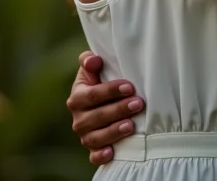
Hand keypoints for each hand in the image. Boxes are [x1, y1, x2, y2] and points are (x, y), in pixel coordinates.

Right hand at [66, 51, 144, 165]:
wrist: (102, 100)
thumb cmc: (101, 80)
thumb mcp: (95, 69)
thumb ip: (90, 61)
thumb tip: (93, 60)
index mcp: (77, 97)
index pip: (92, 95)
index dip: (110, 90)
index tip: (129, 87)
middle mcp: (79, 118)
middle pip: (96, 117)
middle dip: (118, 110)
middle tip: (138, 104)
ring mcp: (85, 135)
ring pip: (95, 137)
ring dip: (113, 132)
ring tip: (131, 125)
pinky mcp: (93, 149)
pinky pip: (93, 156)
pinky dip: (101, 155)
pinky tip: (112, 152)